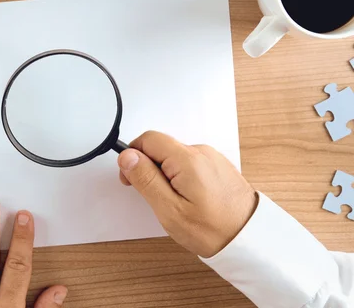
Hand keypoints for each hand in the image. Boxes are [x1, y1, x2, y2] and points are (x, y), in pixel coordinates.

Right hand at [117, 131, 256, 257]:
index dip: (132, 156)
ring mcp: (212, 158)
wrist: (252, 239)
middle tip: (152, 196)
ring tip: (173, 202)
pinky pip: (189, 164)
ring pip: (174, 157)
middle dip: (148, 168)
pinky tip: (187, 199)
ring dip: (165, 174)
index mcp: (187, 159)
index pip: (148, 139)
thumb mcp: (169, 210)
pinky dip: (180, 177)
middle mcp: (201, 152)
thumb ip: (146, 179)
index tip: (130, 178)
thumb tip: (127, 156)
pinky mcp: (218, 166)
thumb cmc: (213, 229)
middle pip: (161, 147)